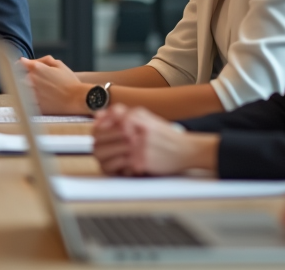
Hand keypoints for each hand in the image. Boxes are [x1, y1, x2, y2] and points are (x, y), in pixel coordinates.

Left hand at [20, 55, 87, 113]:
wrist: (77, 99)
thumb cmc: (70, 81)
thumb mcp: (59, 64)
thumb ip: (43, 60)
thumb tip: (27, 60)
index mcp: (36, 69)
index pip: (19, 64)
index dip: (21, 64)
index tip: (21, 66)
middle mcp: (31, 80)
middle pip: (18, 77)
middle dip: (23, 76)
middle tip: (34, 80)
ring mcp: (31, 93)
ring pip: (21, 89)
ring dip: (25, 88)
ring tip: (39, 91)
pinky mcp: (34, 105)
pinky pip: (26, 101)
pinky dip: (29, 99)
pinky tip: (40, 99)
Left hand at [92, 104, 218, 175]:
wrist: (187, 149)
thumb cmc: (164, 135)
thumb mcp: (145, 118)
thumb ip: (122, 115)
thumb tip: (98, 116)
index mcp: (134, 117)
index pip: (103, 124)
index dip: (96, 132)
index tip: (97, 136)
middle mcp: (135, 129)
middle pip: (102, 141)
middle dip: (100, 148)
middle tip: (102, 152)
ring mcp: (137, 146)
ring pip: (109, 155)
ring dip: (107, 160)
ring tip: (112, 161)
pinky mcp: (141, 161)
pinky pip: (120, 167)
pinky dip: (119, 169)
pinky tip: (124, 169)